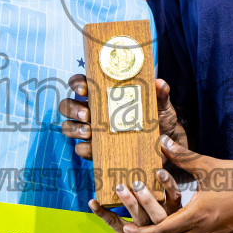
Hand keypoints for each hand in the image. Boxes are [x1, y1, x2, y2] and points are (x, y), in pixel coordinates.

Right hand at [60, 74, 189, 161]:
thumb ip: (160, 94)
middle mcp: (93, 111)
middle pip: (68, 105)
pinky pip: (80, 148)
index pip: (82, 83)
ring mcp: (91, 130)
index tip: (84, 89)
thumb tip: (159, 83)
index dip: (77, 83)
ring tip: (89, 132)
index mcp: (104, 94)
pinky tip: (93, 148)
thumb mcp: (161, 105)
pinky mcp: (95, 149)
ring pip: (68, 126)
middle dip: (72, 108)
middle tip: (87, 114)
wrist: (164, 145)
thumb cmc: (158, 119)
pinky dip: (84, 148)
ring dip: (74, 128)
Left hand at [89, 169, 184, 232]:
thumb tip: (154, 161)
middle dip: (147, 199)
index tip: (159, 172)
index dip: (168, 185)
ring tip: (119, 188)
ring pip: (139, 220)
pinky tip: (93, 203)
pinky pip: (115, 223)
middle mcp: (161, 223)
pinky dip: (103, 213)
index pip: (174, 198)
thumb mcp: (164, 209)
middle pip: (157, 213)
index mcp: (172, 213)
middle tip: (137, 183)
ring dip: (129, 203)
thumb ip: (160, 192)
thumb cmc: (157, 225)